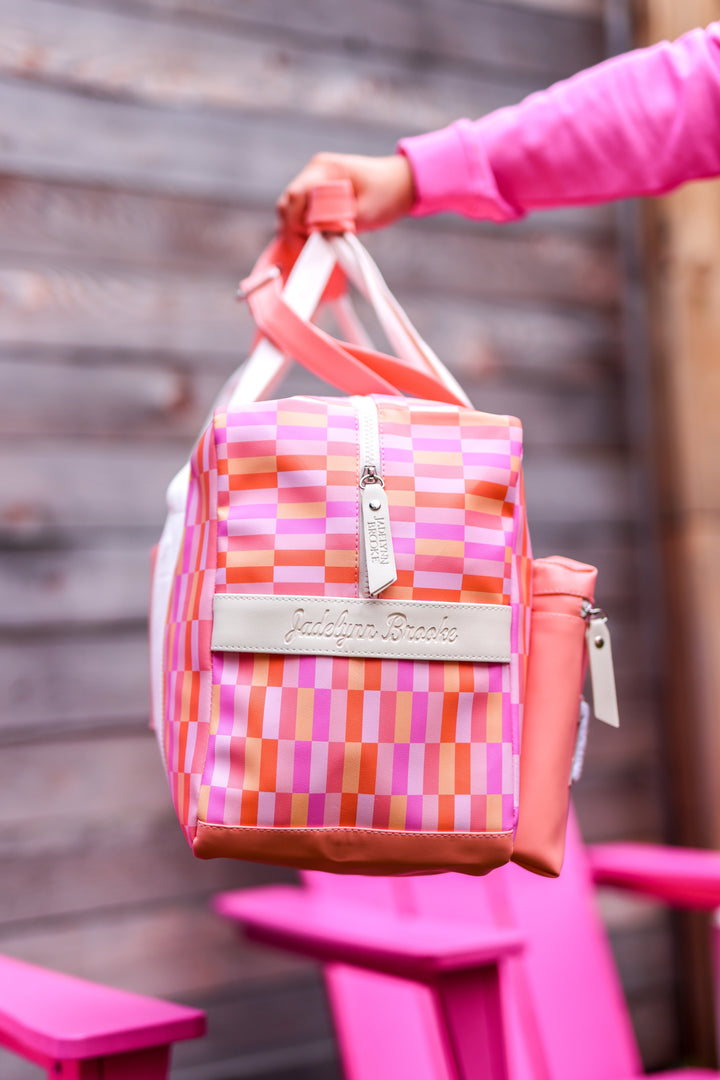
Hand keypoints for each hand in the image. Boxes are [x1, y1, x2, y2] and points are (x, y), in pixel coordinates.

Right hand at [277, 152, 414, 236]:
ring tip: (311, 247)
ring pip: (292, 208)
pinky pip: (304, 211)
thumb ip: (340, 224)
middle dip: (291, 227)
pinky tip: (315, 240)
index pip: (296, 195)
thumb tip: (317, 237)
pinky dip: (305, 226)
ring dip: (297, 228)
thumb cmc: (388, 193)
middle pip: (288, 202)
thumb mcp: (365, 213)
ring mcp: (316, 181)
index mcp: (324, 169)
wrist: (404, 183)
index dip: (295, 222)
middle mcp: (316, 172)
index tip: (305, 243)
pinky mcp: (321, 193)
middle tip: (305, 249)